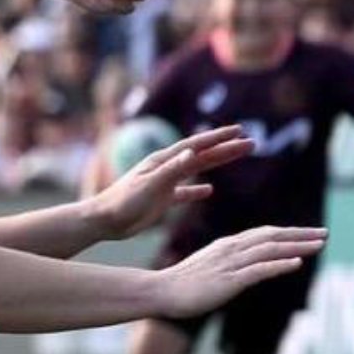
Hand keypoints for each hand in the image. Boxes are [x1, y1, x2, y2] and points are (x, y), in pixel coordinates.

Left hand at [92, 125, 251, 239]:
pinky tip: (209, 190)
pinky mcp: (161, 199)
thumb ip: (173, 169)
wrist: (103, 221)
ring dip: (217, 162)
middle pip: (202, 155)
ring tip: (235, 156)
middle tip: (250, 143)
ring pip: (196, 169)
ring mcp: (164, 183)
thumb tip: (192, 152)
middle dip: (226, 148)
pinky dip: (197, 190)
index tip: (239, 131)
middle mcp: (165, 168)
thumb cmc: (124, 202)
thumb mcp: (152, 184)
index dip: (219, 138)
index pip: (197, 146)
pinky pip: (185, 192)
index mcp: (163, 161)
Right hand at [155, 226, 327, 317]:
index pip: (265, 234)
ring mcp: (230, 263)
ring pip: (270, 250)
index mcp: (229, 245)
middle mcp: (232, 249)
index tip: (312, 233)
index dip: (290, 233)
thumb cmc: (185, 284)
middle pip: (272, 237)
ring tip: (320, 245)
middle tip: (325, 234)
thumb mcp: (215, 268)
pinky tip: (297, 263)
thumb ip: (234, 264)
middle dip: (301, 235)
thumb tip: (255, 266)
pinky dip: (279, 265)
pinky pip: (258, 270)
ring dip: (297, 247)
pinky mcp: (228, 280)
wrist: (160, 292)